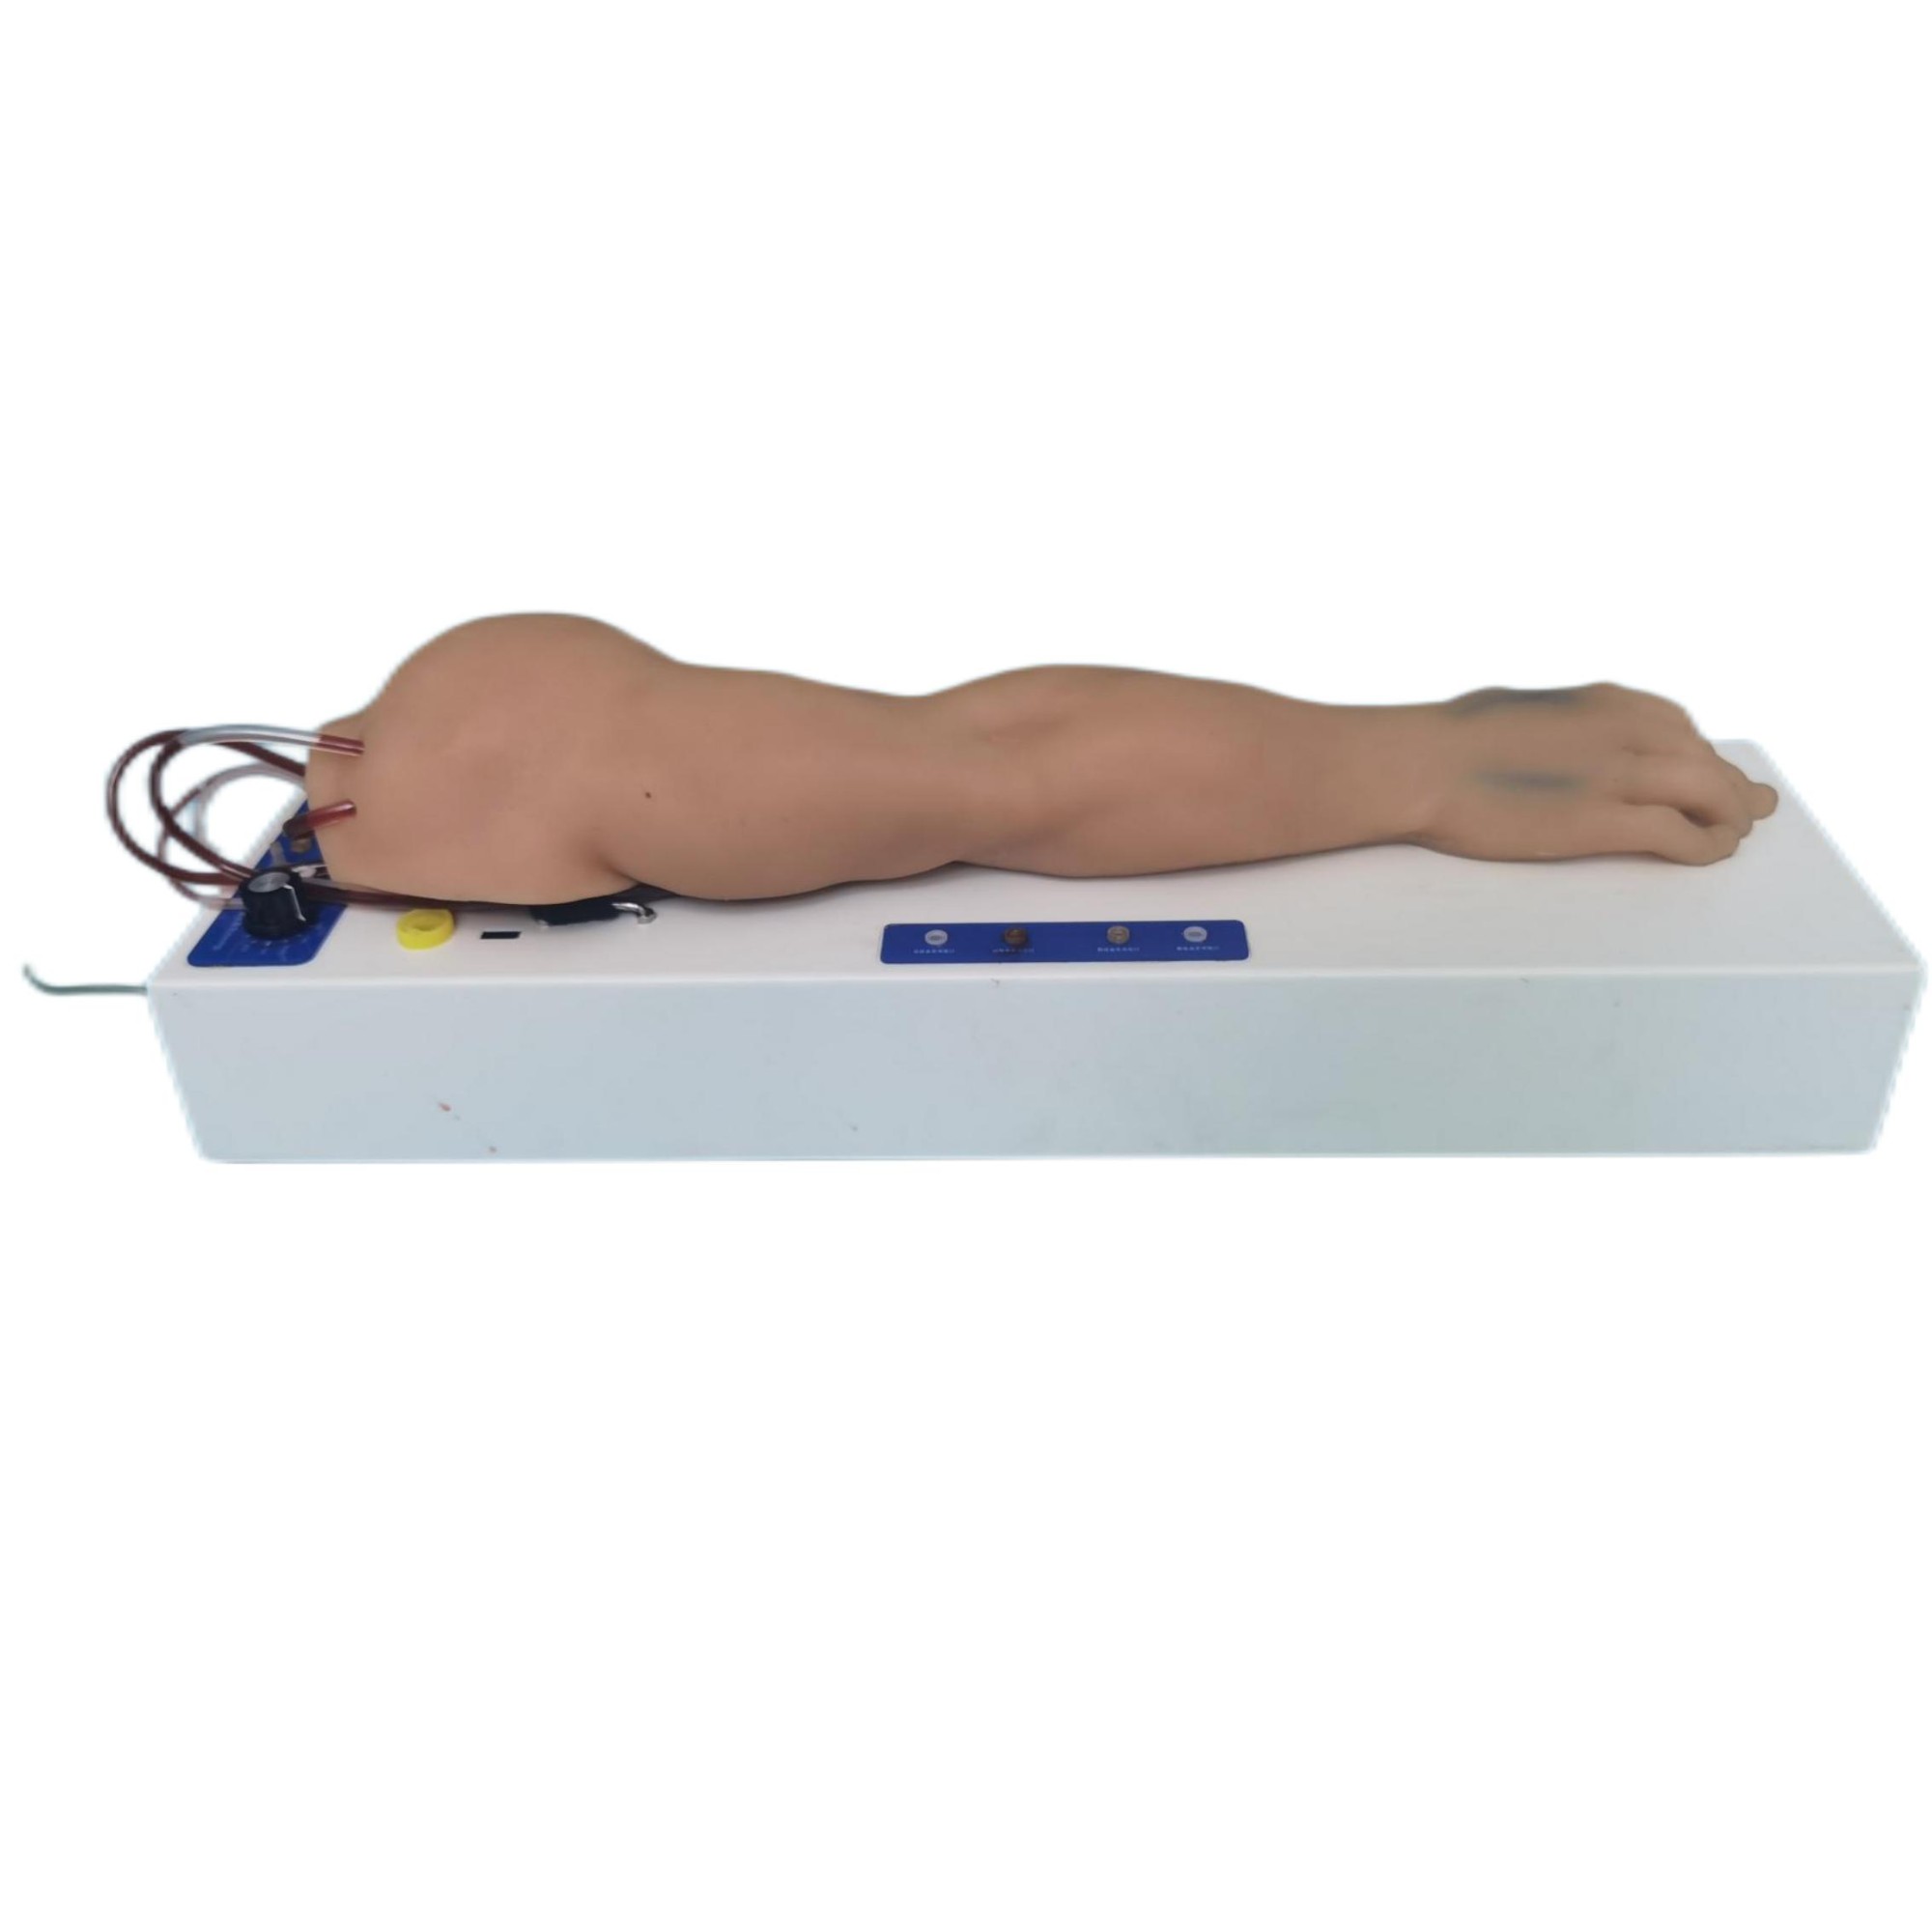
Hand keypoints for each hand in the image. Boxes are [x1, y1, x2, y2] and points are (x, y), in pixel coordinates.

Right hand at [1400, 682, 1778, 863]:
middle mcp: (1623, 730)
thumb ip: (1553, 722)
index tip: (1708, 772)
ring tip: (1733, 837)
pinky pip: (1676, 834)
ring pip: (1708, 792)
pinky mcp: (1600, 822)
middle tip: (1751, 807)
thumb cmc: (1446, 739)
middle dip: (1733, 786)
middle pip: (1703, 759)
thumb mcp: (1517, 708)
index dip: (1700, 754)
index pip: (1677, 725)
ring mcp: (1615, 775)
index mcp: (1601, 701)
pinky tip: (1708, 855)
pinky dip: (1702, 846)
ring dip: (1728, 816)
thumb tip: (1547, 733)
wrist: (1420, 763)